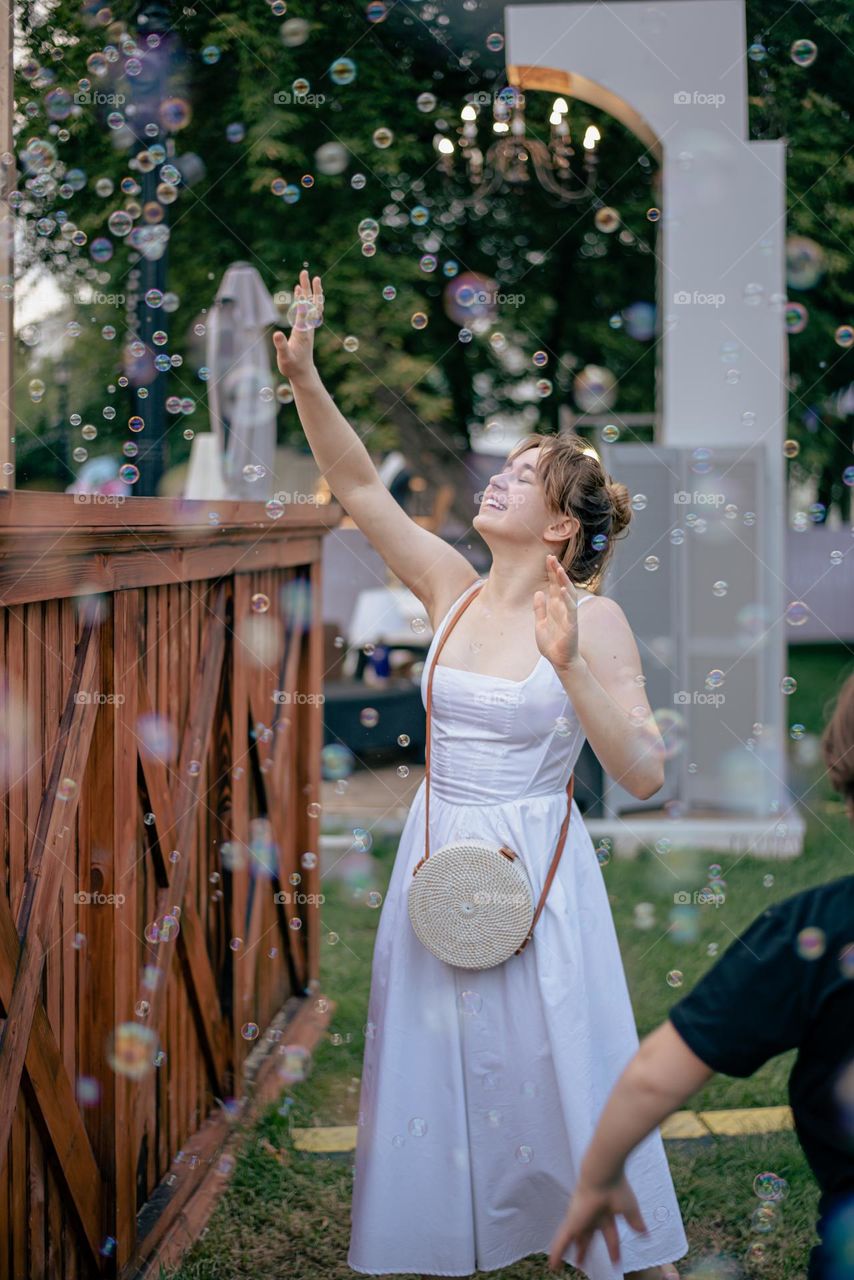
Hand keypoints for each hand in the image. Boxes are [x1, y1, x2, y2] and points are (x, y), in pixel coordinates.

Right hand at [273, 267, 322, 382]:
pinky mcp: (305, 328)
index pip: (303, 312)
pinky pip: (307, 309)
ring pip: (311, 305)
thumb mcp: (285, 358)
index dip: (301, 299)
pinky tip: (300, 291)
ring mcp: (307, 326)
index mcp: (302, 332)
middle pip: (310, 304)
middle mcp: (307, 327)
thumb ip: (281, 346)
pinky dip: (304, 298)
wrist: (303, 373)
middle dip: (308, 288)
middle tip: (306, 272)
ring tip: (308, 276)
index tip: (300, 286)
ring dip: (309, 290)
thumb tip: (277, 334)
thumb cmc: (293, 367)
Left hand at [533, 554, 580, 674]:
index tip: (548, 558)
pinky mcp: (571, 624)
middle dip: (556, 572)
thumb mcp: (540, 623)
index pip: (553, 585)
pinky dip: (567, 599)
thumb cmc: (552, 643)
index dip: (551, 572)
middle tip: (551, 558)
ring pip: (568, 594)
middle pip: (560, 585)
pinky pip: (570, 609)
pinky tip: (561, 590)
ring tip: (558, 569)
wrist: (560, 660)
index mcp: (555, 607)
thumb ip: (540, 608)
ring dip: (563, 581)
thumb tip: (538, 593)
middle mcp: (563, 608)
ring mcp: (568, 615)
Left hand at [547, 1171, 647, 1270]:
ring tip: (560, 1265)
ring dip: (569, 1252)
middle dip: (584, 1249)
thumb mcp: (630, 1210)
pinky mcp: (572, 1221)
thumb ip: (636, 1223)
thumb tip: (646, 1234)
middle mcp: (592, 1216)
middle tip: (580, 1262)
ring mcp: (581, 1219)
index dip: (613, 1249)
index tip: (616, 1262)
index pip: (610, 1235)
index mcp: (606, 1214)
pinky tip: (553, 1264)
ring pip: (573, 1239)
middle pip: (587, 1237)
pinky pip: (563, 1240)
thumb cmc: (617, 1187)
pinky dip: (558, 1252)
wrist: (603, 1174)